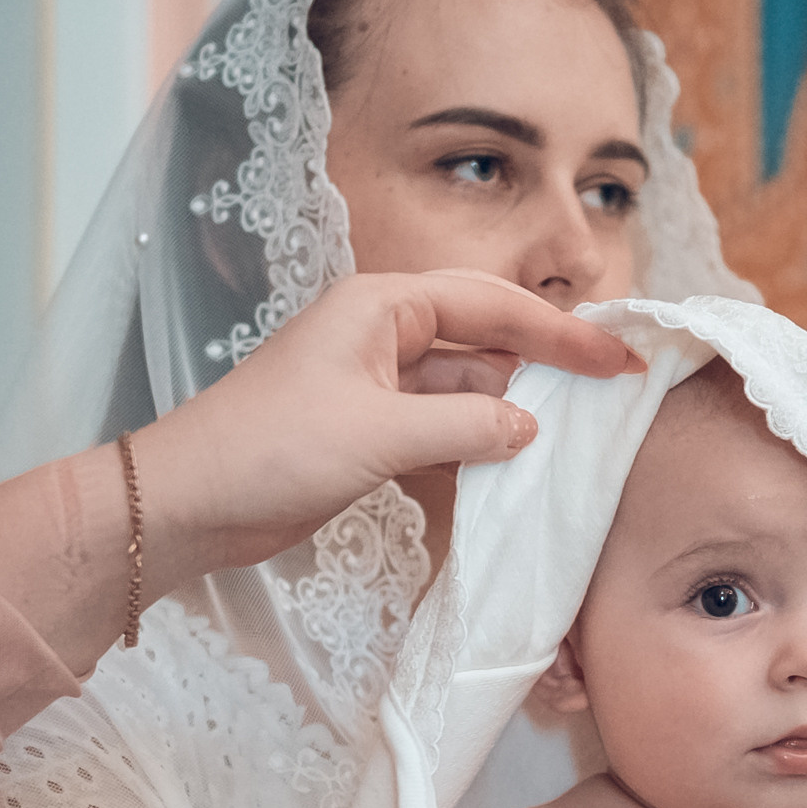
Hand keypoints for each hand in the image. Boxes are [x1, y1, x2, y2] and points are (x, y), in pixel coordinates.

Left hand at [137, 268, 640, 582]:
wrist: (187, 503)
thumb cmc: (270, 450)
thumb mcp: (380, 434)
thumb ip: (466, 425)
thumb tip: (531, 426)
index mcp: (383, 306)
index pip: (494, 304)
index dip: (563, 331)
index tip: (619, 357)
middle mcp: (384, 332)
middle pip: (487, 334)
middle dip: (550, 358)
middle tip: (616, 384)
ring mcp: (377, 382)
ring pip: (468, 382)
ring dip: (518, 403)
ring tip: (583, 425)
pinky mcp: (369, 428)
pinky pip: (444, 422)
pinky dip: (482, 437)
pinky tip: (520, 458)